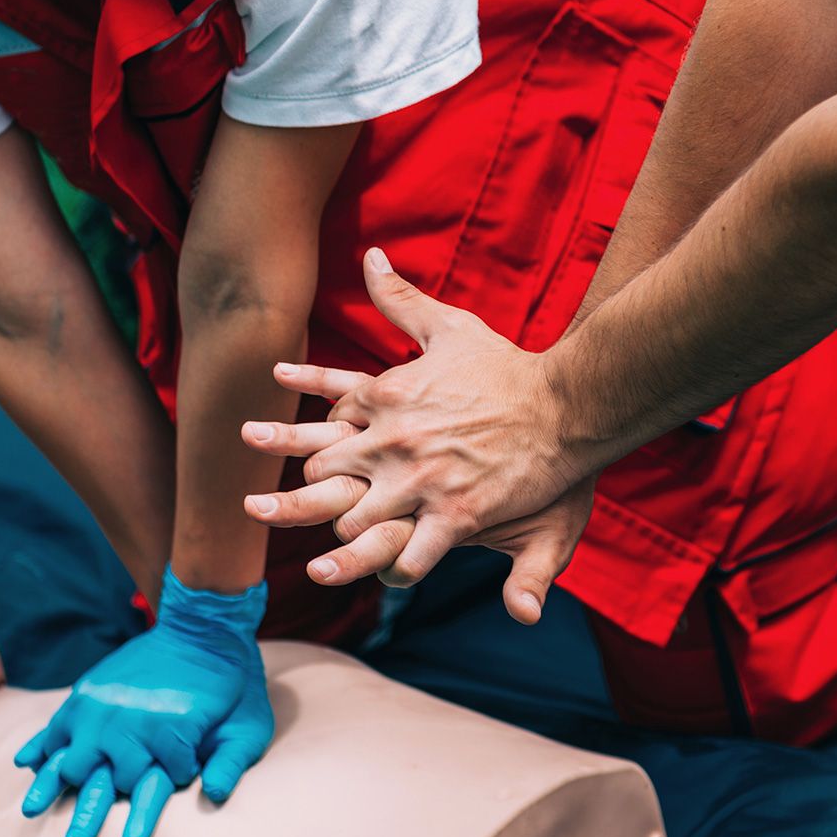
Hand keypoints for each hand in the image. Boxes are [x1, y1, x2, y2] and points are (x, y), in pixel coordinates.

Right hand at [14, 570, 272, 836]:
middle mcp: (130, 722)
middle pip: (109, 780)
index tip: (183, 773)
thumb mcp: (248, 726)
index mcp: (171, 730)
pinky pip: (56, 725)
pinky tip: (25, 764)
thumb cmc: (232, 686)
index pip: (161, 781)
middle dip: (100, 810)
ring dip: (55, 787)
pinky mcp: (88, 694)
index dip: (175, 780)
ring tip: (31, 813)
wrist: (203, 628)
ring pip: (74, 759)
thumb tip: (215, 794)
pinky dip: (39, 746)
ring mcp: (103, 708)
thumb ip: (231, 762)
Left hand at [241, 249, 591, 621]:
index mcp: (388, 399)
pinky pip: (412, 554)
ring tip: (321, 568)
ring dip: (342, 547)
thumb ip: (402, 298)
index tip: (298, 448)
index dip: (315, 440)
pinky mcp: (455, 514)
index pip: (329, 424)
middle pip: (325, 476)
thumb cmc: (510, 366)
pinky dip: (399, 571)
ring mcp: (421, 481)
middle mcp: (394, 441)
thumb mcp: (449, 326)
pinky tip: (393, 579)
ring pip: (356, 522)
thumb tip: (371, 257)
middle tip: (270, 512)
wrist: (566, 402)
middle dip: (302, 498)